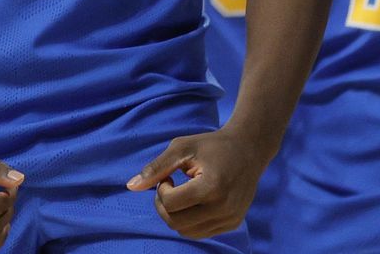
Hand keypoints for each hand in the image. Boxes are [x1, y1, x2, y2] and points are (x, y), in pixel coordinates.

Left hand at [128, 128, 267, 239]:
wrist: (249, 148)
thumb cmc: (211, 145)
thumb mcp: (181, 148)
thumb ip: (156, 168)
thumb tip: (131, 186)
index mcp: (212, 187)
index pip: (171, 203)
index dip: (161, 190)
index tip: (169, 177)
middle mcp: (223, 207)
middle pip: (176, 222)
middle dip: (164, 206)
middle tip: (169, 187)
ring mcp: (230, 218)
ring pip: (187, 232)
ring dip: (175, 216)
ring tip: (182, 194)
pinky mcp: (233, 223)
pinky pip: (201, 232)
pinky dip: (189, 221)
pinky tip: (194, 201)